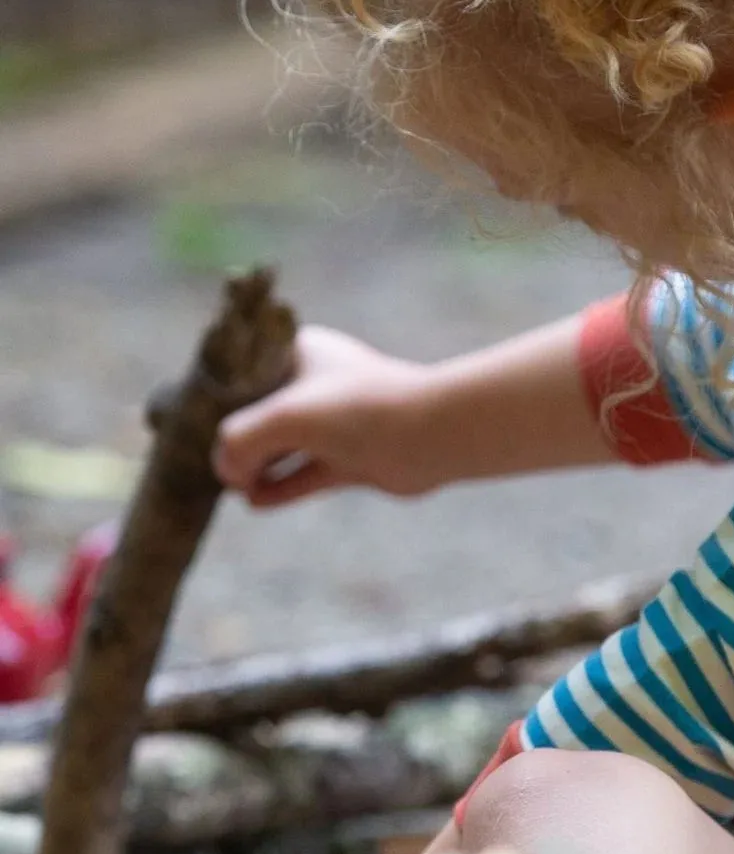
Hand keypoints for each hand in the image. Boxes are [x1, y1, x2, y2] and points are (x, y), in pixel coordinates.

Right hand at [213, 325, 443, 507]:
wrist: (431, 434)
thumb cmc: (358, 409)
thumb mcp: (283, 417)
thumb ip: (239, 442)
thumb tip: (228, 475)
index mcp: (298, 352)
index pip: (241, 371)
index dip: (212, 396)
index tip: (181, 421)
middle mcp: (316, 384)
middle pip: (258, 412)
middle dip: (232, 436)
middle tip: (194, 460)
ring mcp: (334, 423)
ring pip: (281, 447)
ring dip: (254, 466)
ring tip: (227, 483)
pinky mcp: (350, 459)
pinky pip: (303, 476)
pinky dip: (279, 488)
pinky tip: (253, 500)